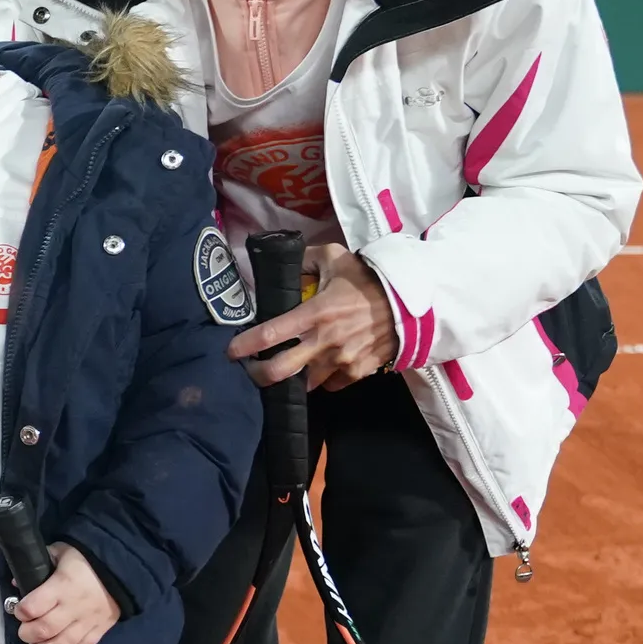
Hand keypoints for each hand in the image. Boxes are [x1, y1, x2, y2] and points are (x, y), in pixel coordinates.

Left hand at [9, 543, 118, 643]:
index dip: (21, 611)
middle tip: (24, 631)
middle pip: (45, 629)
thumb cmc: (85, 560)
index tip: (18, 611)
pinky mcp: (99, 631)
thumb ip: (39, 565)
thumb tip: (18, 585)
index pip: (34, 606)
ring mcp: (88, 621)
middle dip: (28, 634)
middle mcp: (75, 606)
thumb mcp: (61, 552)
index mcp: (63, 585)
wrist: (121, 570)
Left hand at [226, 243, 399, 389]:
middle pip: (278, 372)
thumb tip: (284, 264)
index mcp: (314, 313)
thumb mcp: (335, 258)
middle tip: (252, 368)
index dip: (243, 346)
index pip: (268, 335)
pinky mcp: (358, 372)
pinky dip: (322, 379)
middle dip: (258, 374)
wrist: (411, 302)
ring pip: (304, 383)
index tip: (231, 351)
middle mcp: (324, 342)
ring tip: (287, 368)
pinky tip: (320, 367)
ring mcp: (342, 361)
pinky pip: (331, 385)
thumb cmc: (370, 279)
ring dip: (292, 378)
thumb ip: (305, 260)